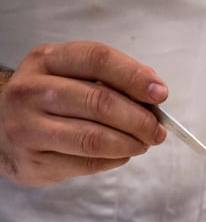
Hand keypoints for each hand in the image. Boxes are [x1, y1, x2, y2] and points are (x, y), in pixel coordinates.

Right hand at [0, 41, 167, 185]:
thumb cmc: (49, 101)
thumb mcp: (71, 77)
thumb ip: (110, 80)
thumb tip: (154, 93)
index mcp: (46, 60)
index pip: (97, 59)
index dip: (134, 76)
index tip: (160, 94)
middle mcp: (31, 91)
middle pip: (100, 102)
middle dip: (140, 119)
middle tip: (158, 130)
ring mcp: (28, 127)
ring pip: (94, 138)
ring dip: (130, 143)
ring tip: (144, 144)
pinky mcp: (34, 161)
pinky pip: (87, 162)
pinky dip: (115, 160)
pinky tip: (122, 155)